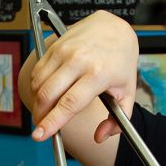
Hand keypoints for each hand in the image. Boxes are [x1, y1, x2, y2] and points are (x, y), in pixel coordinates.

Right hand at [27, 11, 138, 141]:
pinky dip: (37, 86)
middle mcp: (79, 61)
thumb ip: (118, 120)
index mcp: (98, 75)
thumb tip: (100, 137)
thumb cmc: (121, 61)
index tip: (41, 135)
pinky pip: (38, 70)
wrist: (115, 28)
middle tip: (41, 127)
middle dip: (40, 115)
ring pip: (39, 83)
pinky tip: (46, 93)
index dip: (53, 122)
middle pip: (48, 95)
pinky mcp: (55, 45)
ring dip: (38, 101)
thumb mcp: (128, 92)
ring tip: (45, 110)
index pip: (69, 104)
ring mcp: (65, 51)